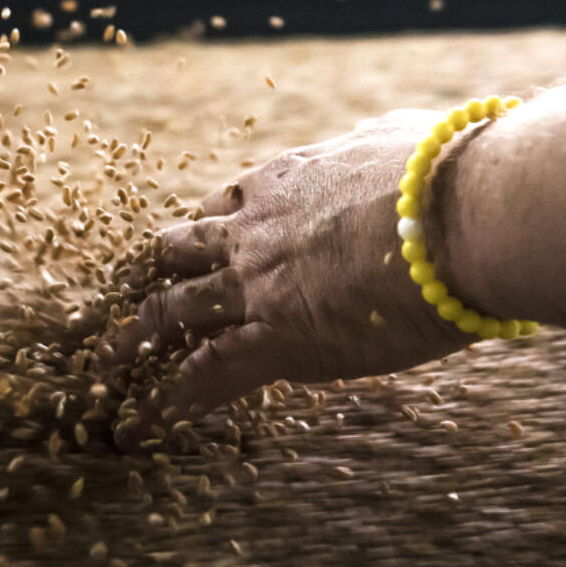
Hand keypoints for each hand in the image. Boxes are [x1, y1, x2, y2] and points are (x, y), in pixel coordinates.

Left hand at [107, 110, 471, 448]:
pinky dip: (163, 404)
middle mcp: (254, 232)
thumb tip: (406, 140)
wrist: (463, 210)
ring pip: (169, 313)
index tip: (201, 249)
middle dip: (151, 276)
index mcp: (283, 183)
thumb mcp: (402, 137)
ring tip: (102, 366)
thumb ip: (384, 146)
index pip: (223, 208)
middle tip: (131, 296)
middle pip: (177, 253)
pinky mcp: (275, 338)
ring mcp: (255, 286)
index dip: (209, 232)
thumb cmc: (450, 171)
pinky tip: (138, 428)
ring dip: (131, 340)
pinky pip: (202, 376)